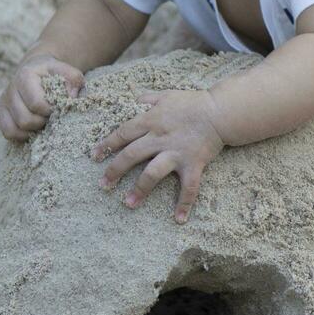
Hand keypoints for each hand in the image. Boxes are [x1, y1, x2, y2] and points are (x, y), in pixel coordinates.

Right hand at [0, 53, 84, 141]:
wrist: (36, 69)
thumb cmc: (53, 73)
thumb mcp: (65, 70)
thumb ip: (73, 79)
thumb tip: (72, 97)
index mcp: (25, 76)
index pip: (36, 104)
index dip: (50, 110)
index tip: (57, 106)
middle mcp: (11, 88)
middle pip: (25, 120)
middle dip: (42, 122)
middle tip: (51, 115)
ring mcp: (4, 101)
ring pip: (16, 128)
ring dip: (33, 129)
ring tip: (43, 120)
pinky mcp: (1, 112)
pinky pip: (9, 132)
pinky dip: (22, 135)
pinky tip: (33, 127)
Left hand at [89, 89, 225, 223]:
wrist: (219, 112)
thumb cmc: (193, 102)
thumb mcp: (166, 95)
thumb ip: (148, 99)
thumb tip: (134, 100)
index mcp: (151, 120)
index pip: (123, 133)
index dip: (107, 144)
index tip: (94, 156)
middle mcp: (160, 137)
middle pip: (131, 155)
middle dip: (114, 171)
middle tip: (103, 185)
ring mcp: (176, 152)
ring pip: (152, 173)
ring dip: (139, 189)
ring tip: (128, 203)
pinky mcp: (193, 164)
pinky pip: (188, 187)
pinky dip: (184, 203)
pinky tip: (178, 219)